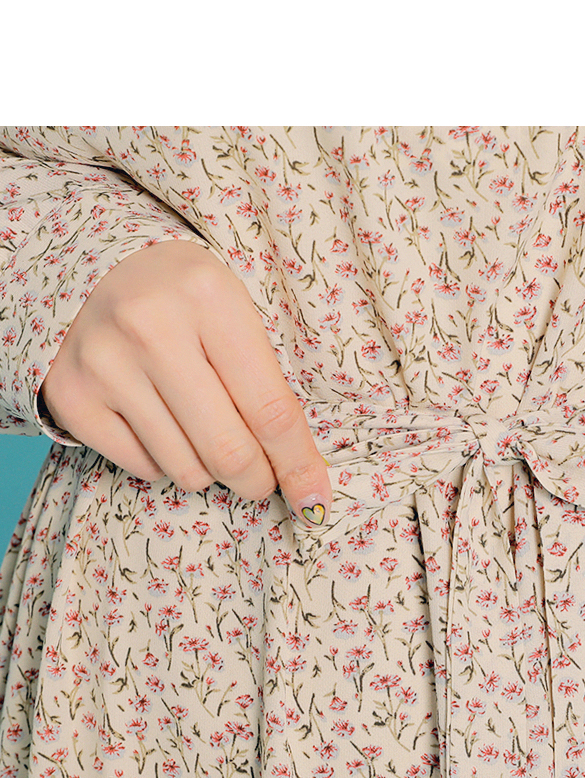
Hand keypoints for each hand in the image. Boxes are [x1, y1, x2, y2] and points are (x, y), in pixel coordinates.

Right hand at [39, 239, 331, 526]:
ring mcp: (104, 364)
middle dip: (256, 479)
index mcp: (210, 298)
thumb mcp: (238, 315)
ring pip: (185, 468)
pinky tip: (164, 425)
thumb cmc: (190, 303)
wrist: (100, 271)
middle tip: (260, 478)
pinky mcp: (71, 397)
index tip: (314, 501)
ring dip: (210, 471)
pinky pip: (143, 468)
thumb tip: (304, 478)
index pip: (270, 409)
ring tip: (206, 433)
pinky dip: (165, 462)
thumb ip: (270, 386)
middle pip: (228, 450)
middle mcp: (150, 328)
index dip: (298, 464)